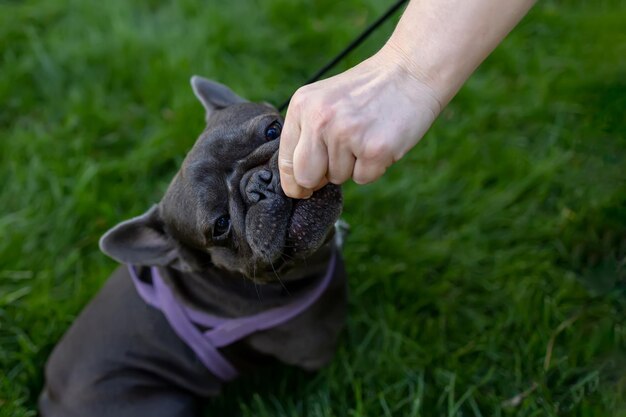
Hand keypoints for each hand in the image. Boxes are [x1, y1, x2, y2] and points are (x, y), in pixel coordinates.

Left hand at [278, 47, 441, 197]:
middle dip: (320, 179)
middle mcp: (320, 119)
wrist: (411, 71)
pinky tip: (381, 140)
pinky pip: (364, 178)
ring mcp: (347, 134)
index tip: (301, 190)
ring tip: (367, 134)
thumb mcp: (325, 99)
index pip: (286, 159)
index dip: (293, 181)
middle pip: (306, 177)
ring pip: (338, 178)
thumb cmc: (368, 91)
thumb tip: (300, 181)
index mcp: (302, 105)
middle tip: (341, 157)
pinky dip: (374, 167)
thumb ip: (307, 133)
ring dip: (353, 165)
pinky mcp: (374, 149)